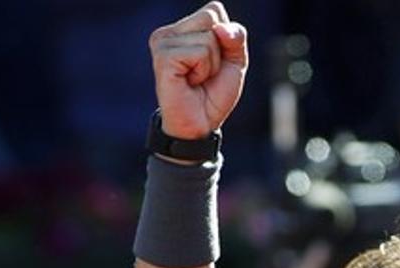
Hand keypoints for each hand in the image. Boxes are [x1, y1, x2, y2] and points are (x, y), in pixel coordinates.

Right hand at [149, 2, 247, 139]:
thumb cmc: (214, 94)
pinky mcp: (163, 57)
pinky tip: (190, 82)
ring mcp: (163, 43)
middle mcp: (169, 32)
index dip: (226, 38)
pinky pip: (200, 53)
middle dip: (220, 50)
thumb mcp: (235, 61)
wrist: (200, 124)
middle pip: (212, 18)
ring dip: (212, 64)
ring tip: (197, 79)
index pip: (214, 10)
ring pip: (208, 38)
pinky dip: (204, 70)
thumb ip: (236, 37)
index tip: (215, 61)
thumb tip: (221, 28)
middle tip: (205, 72)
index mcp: (183, 28)